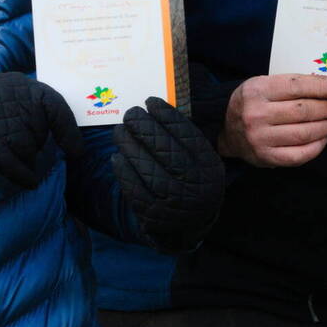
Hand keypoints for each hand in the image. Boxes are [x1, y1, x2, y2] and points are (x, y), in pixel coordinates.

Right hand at [0, 72, 82, 188]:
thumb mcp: (8, 88)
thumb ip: (29, 102)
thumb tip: (54, 128)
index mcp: (27, 88)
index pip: (57, 108)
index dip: (69, 131)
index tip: (77, 151)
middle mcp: (21, 106)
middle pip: (40, 137)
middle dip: (31, 144)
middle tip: (7, 136)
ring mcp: (7, 126)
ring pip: (29, 154)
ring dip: (21, 158)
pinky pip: (17, 169)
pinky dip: (24, 177)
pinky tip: (28, 182)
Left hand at [114, 97, 224, 251]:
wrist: (190, 224)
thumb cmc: (191, 179)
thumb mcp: (199, 159)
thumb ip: (183, 137)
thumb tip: (156, 107)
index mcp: (208, 165)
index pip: (187, 135)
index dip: (166, 115)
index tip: (150, 102)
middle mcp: (195, 184)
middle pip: (166, 150)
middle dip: (144, 128)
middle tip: (130, 114)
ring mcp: (175, 202)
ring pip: (148, 169)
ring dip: (130, 147)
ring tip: (119, 132)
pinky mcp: (155, 216)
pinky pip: (135, 190)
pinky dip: (124, 171)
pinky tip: (117, 157)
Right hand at [218, 74, 326, 166]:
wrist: (226, 130)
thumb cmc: (253, 103)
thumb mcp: (264, 85)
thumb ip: (293, 85)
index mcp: (257, 90)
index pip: (296, 86)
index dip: (321, 87)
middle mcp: (257, 114)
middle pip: (303, 111)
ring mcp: (261, 138)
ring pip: (304, 133)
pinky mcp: (266, 157)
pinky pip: (299, 154)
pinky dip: (316, 146)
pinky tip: (325, 137)